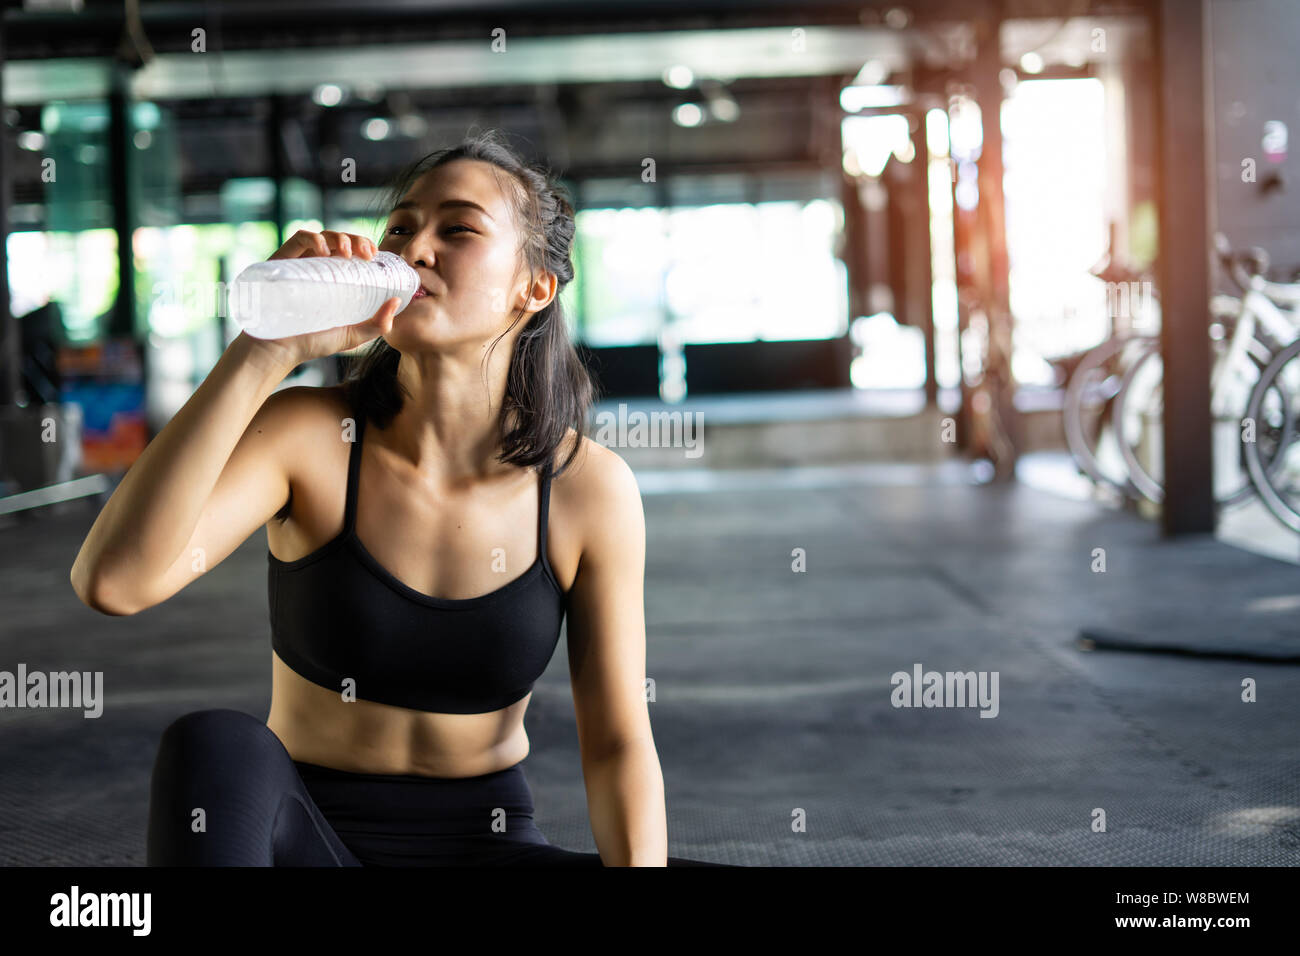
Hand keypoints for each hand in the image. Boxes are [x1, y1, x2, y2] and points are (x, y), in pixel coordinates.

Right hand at [250, 229, 402, 366]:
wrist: (277, 349)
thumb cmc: (312, 342)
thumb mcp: (353, 334)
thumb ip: (378, 324)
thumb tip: (397, 301)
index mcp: (334, 279)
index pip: (352, 253)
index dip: (364, 247)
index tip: (374, 255)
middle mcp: (318, 268)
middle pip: (339, 241)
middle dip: (356, 239)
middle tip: (366, 252)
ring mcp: (300, 263)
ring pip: (322, 236)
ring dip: (338, 237)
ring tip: (348, 253)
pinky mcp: (282, 261)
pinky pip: (298, 238)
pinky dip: (314, 238)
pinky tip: (325, 251)